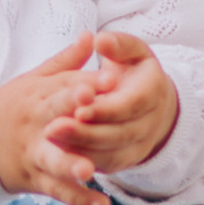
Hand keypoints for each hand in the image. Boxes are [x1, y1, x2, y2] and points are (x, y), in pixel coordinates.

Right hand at [0, 33, 111, 204]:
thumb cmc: (10, 108)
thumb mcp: (33, 81)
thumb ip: (65, 62)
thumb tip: (91, 36)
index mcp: (39, 95)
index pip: (66, 86)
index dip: (88, 82)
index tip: (112, 78)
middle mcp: (36, 123)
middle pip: (56, 114)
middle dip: (73, 109)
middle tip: (93, 107)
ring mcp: (35, 152)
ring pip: (54, 158)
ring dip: (71, 164)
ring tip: (89, 171)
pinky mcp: (35, 179)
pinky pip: (58, 191)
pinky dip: (79, 200)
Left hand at [44, 31, 178, 177]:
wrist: (152, 102)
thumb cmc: (135, 70)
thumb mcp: (132, 51)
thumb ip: (118, 44)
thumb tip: (100, 40)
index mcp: (153, 91)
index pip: (130, 105)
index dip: (104, 109)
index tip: (77, 107)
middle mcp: (151, 122)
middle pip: (119, 134)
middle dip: (85, 133)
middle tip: (52, 128)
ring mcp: (140, 144)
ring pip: (111, 153)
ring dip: (80, 150)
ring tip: (50, 140)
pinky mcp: (127, 159)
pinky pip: (106, 165)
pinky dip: (83, 161)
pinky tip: (59, 152)